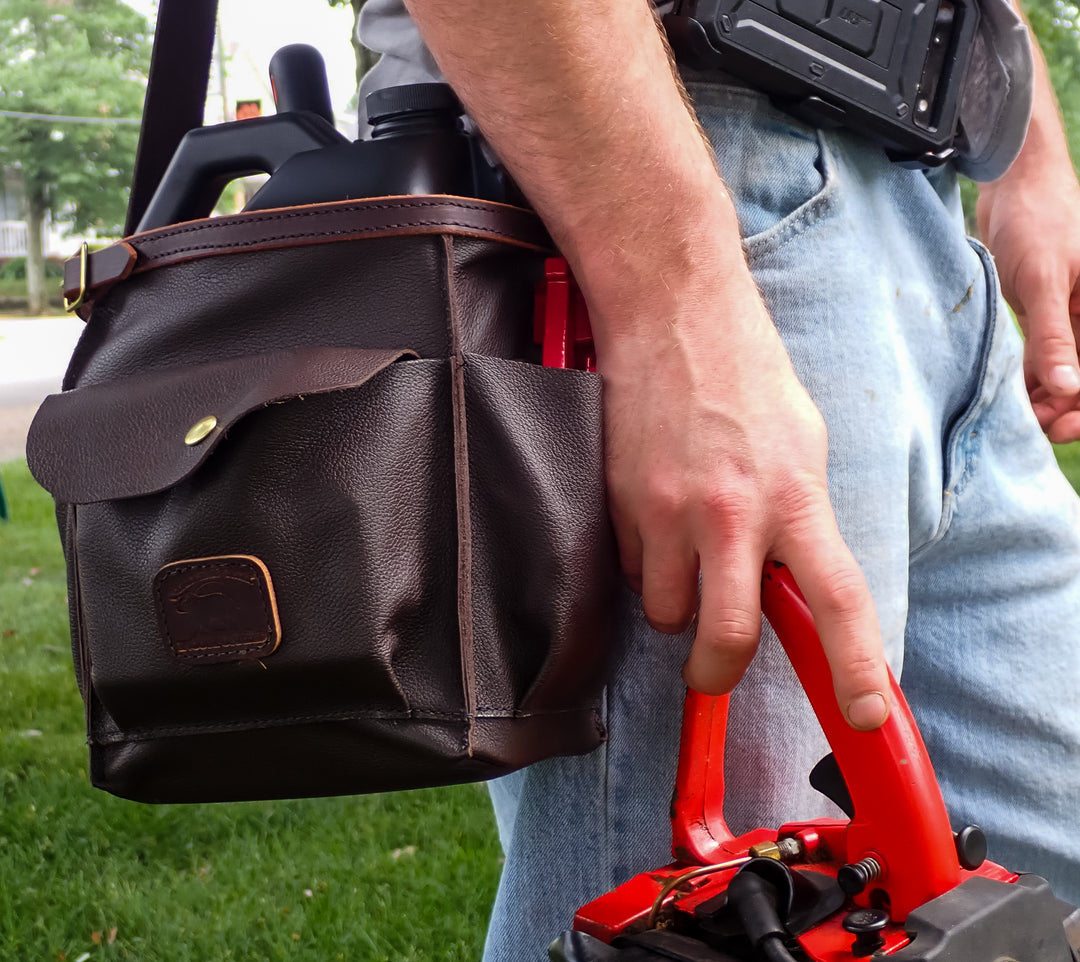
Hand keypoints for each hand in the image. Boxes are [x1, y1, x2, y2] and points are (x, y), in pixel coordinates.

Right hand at [594, 265, 890, 729]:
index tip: (864, 714)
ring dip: (675, 606)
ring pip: (664, 612)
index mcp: (794, 497)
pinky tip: (657, 519)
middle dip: (716, 672)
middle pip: (726, 636)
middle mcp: (732, 514)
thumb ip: (801, 522)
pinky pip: (632, 570)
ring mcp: (668, 511)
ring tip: (683, 558)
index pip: (837, 600)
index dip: (855, 669)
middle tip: (713, 669)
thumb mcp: (804, 447)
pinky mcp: (621, 505)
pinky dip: (647, 566)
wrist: (673, 321)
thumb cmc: (746, 380)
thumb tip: (792, 582)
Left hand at [978, 170, 1079, 441]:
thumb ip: (1054, 336)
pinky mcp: (1048, 315)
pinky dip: (1033, 379)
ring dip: (1047, 399)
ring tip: (1016, 414)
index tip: (1056, 429)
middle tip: (1029, 426)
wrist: (1013, 185)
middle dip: (1065, 409)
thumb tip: (1069, 388)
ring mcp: (1074, 318)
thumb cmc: (1036, 220)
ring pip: (1068, 374)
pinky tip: (1012, 395)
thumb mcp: (1044, 280)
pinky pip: (1047, 359)